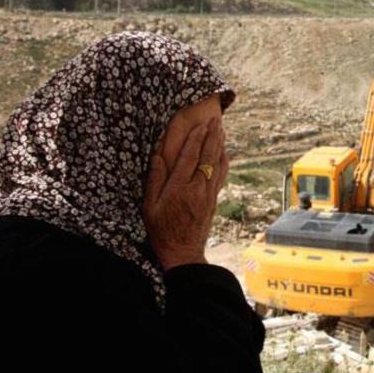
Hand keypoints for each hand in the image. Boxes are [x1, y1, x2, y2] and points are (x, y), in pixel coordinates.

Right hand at [143, 117, 227, 270]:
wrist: (182, 253)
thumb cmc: (161, 230)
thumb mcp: (149, 206)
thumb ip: (154, 179)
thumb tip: (157, 155)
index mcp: (179, 188)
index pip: (189, 157)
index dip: (196, 139)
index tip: (201, 124)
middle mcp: (197, 188)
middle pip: (207, 157)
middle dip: (212, 136)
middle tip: (215, 120)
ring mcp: (208, 194)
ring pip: (217, 164)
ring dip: (220, 146)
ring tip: (221, 130)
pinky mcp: (214, 200)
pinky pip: (221, 176)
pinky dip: (224, 162)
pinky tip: (224, 153)